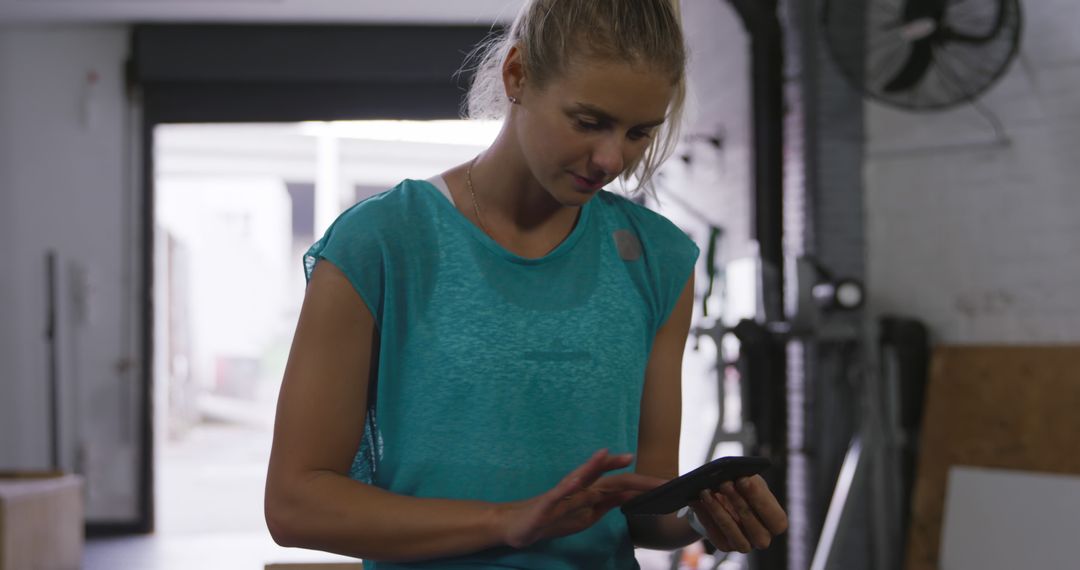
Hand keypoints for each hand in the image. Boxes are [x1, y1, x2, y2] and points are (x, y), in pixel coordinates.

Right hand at [498, 449, 664, 548]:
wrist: (519, 525)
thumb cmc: (553, 517)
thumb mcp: (587, 514)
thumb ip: (608, 502)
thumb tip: (633, 495)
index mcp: (591, 492)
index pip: (622, 485)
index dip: (644, 484)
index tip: (668, 485)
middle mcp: (580, 487)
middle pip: (611, 479)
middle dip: (636, 479)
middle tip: (661, 480)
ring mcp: (564, 493)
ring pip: (586, 477)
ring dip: (601, 466)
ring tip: (620, 457)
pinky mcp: (548, 502)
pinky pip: (562, 490)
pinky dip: (572, 481)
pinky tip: (579, 476)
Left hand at [690, 475, 787, 552]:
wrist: (723, 501)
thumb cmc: (742, 488)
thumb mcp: (748, 479)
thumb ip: (747, 479)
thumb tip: (735, 476)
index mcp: (776, 522)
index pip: (776, 520)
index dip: (760, 500)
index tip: (743, 479)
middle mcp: (763, 538)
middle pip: (755, 528)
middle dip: (738, 503)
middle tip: (723, 483)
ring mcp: (745, 545)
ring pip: (734, 534)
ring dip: (718, 511)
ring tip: (705, 491)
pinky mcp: (725, 546)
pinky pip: (715, 534)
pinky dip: (705, 516)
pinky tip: (696, 501)